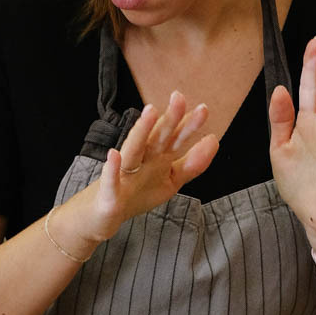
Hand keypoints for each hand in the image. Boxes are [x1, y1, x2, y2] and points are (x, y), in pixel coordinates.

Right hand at [65, 93, 218, 248]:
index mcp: (155, 157)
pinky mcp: (109, 193)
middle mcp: (140, 160)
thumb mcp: (171, 180)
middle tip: (179, 97)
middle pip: (157, 138)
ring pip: (133, 150)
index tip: (204, 110)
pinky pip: (110, 180)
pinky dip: (112, 168)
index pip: (173, 138)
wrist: (101, 217)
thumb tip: (214, 140)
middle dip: (169, 119)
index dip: (188, 126)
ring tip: (149, 112)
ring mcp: (124, 174)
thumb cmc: (136, 194)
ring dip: (140, 131)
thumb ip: (193, 163)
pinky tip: (113, 155)